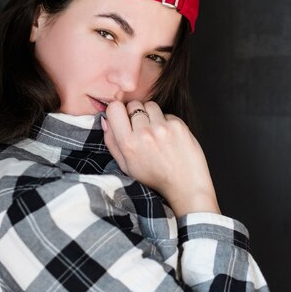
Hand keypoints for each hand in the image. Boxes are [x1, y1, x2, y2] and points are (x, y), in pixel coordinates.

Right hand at [101, 100, 219, 216]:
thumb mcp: (126, 166)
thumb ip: (112, 142)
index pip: (114, 108)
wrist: (185, 187)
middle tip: (142, 129)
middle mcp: (144, 133)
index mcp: (128, 144)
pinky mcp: (178, 125)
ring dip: (151, 115)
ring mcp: (162, 128)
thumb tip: (105, 120)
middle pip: (133, 104)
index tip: (123, 118)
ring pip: (150, 105)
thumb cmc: (155, 178)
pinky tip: (169, 138)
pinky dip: (166, 122)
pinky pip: (166, 114)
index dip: (118, 111)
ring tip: (156, 133)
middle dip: (135, 114)